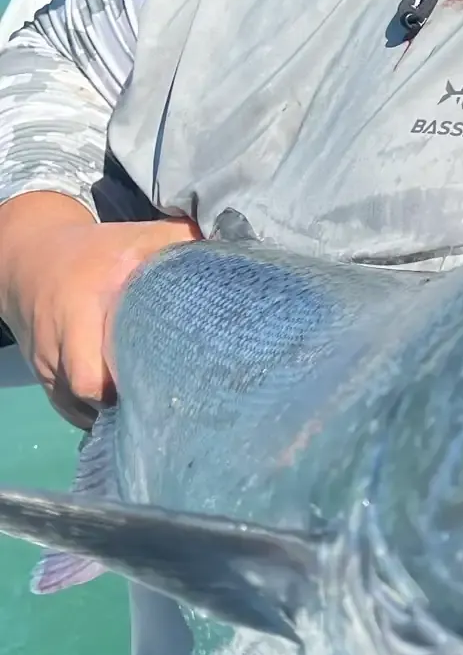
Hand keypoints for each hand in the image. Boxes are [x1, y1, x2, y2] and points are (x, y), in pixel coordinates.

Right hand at [0, 195, 198, 426]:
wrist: (32, 260)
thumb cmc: (97, 252)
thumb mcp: (136, 237)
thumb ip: (181, 241)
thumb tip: (238, 245)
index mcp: (80, 310)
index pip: (92, 373)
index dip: (128, 388)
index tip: (170, 386)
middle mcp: (59, 344)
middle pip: (88, 397)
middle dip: (127, 406)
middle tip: (172, 405)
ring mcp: (49, 366)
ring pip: (79, 409)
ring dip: (115, 416)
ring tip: (159, 415)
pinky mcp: (47, 379)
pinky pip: (72, 410)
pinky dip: (99, 416)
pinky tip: (133, 415)